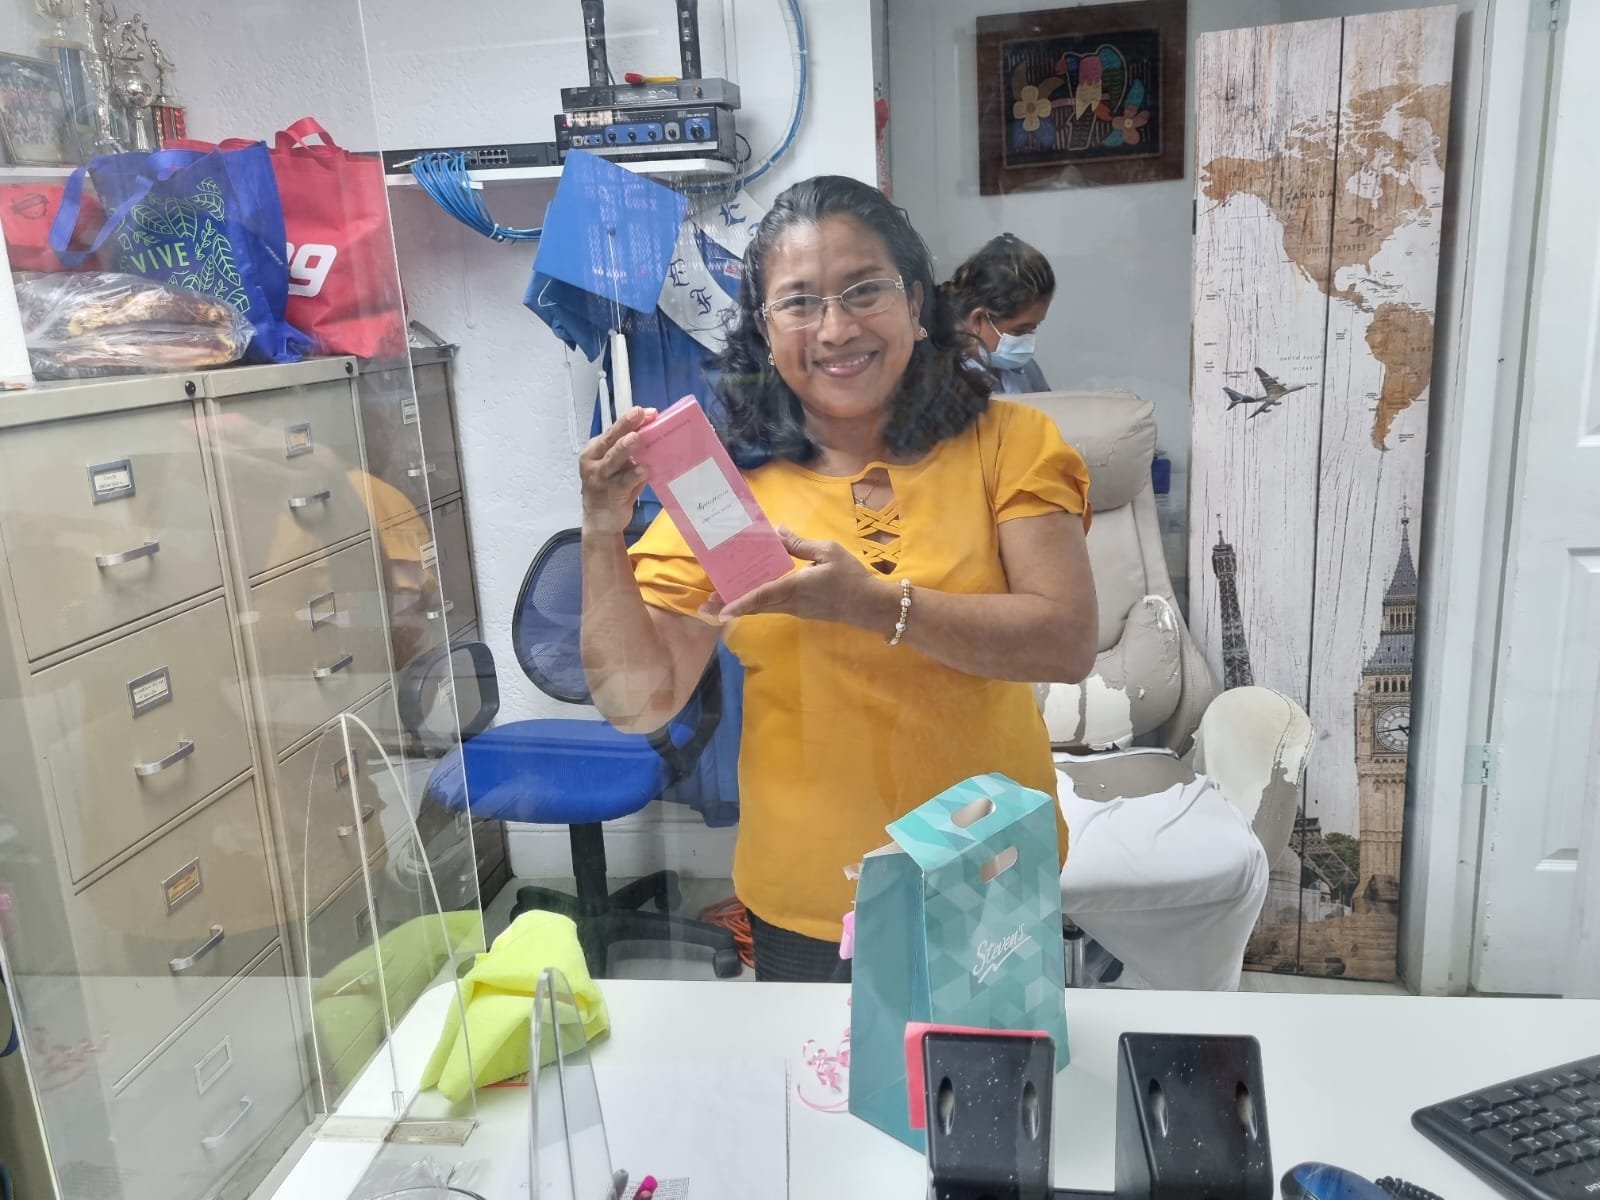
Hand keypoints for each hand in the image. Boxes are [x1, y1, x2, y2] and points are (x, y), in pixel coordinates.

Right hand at [579, 407, 656, 534]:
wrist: (601, 521)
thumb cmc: (612, 489)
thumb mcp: (618, 467)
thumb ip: (630, 453)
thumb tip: (652, 433)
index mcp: (594, 450)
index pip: (612, 431)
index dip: (628, 420)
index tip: (646, 412)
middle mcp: (594, 461)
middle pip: (610, 440)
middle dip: (625, 425)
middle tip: (639, 413)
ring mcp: (600, 478)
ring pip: (613, 458)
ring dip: (625, 448)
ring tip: (636, 438)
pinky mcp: (610, 493)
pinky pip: (624, 482)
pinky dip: (634, 475)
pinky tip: (643, 469)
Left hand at [715, 529, 895, 628]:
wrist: (871, 605)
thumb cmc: (852, 577)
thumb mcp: (829, 551)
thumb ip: (800, 543)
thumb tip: (776, 532)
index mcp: (796, 587)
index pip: (763, 595)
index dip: (740, 602)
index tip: (720, 610)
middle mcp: (791, 602)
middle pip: (754, 606)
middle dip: (728, 608)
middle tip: (703, 608)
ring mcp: (795, 609)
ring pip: (762, 608)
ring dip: (739, 606)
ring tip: (716, 603)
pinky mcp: (801, 611)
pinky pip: (772, 607)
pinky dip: (755, 603)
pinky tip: (746, 596)